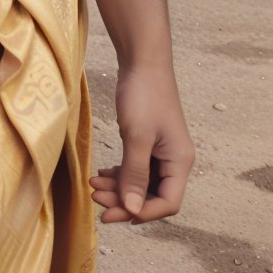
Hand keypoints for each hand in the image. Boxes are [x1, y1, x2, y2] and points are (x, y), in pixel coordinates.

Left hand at [89, 62, 193, 223]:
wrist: (142, 60)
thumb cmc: (144, 94)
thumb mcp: (137, 137)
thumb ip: (134, 175)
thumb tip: (131, 210)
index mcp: (179, 161)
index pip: (168, 203)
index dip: (142, 212)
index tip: (113, 212)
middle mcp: (174, 160)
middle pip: (152, 195)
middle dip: (124, 200)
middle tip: (96, 200)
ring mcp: (161, 151)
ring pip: (141, 182)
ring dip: (118, 187)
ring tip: (93, 186)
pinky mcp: (148, 142)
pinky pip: (136, 168)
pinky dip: (119, 173)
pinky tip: (101, 174)